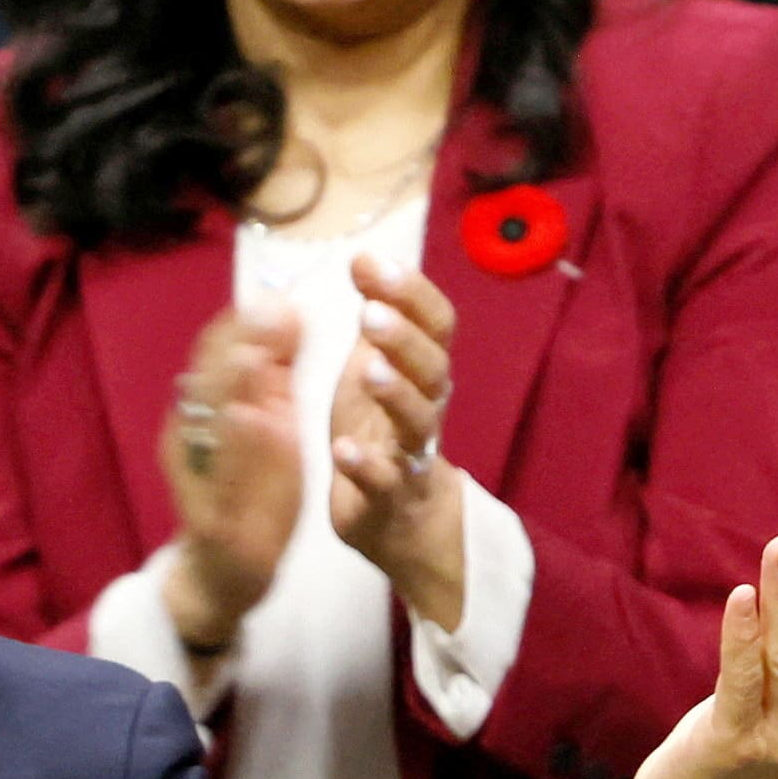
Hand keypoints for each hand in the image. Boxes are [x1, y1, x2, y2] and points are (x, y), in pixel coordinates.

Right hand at [157, 295, 302, 651]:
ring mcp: (194, 473)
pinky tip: (254, 420)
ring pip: (205, 421)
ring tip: (257, 354)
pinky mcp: (207, 512)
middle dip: (238, 342)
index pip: (219, 352)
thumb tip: (290, 312)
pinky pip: (219, 474)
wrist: (227, 570)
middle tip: (273, 313)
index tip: (283, 296)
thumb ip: (278, 378)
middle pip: (208, 375)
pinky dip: (236, 446)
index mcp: (208, 410)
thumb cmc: (251, 494)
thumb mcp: (271, 428)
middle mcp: (191, 433)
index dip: (248, 322)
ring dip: (230, 385)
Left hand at [325, 249, 466, 633]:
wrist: (401, 519)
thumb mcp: (376, 371)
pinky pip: (384, 481)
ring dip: (396, 393)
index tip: (369, 261)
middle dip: (404, 338)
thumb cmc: (383, 434)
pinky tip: (343, 449)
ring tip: (369, 371)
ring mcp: (412, 456)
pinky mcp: (391, 498)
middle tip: (370, 312)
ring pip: (417, 422)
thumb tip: (364, 259)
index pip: (435, 324)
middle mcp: (428, 408)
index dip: (409, 291)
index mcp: (423, 372)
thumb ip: (376, 323)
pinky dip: (366, 466)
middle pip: (432, 368)